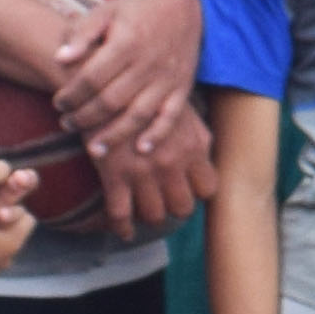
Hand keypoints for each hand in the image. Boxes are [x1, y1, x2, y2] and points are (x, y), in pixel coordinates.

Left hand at [50, 0, 199, 140]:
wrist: (179, 1)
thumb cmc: (135, 9)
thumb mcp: (105, 12)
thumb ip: (81, 33)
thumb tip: (59, 59)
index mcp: (126, 43)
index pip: (92, 78)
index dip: (71, 95)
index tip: (57, 103)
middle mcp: (147, 63)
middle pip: (111, 100)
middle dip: (85, 117)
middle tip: (66, 124)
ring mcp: (167, 77)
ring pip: (138, 114)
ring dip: (114, 135)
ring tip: (93, 149)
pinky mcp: (182, 86)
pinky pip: (171, 116)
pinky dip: (158, 134)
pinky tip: (141, 150)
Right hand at [91, 96, 212, 238]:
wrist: (106, 82)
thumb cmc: (145, 92)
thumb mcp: (181, 109)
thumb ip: (196, 134)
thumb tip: (204, 153)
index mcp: (193, 146)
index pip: (208, 188)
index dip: (198, 192)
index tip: (189, 190)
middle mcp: (172, 163)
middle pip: (182, 207)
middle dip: (175, 207)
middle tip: (166, 202)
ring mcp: (143, 172)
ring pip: (153, 215)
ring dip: (150, 215)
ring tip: (145, 211)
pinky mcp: (114, 175)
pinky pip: (120, 215)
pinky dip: (122, 228)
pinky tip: (123, 231)